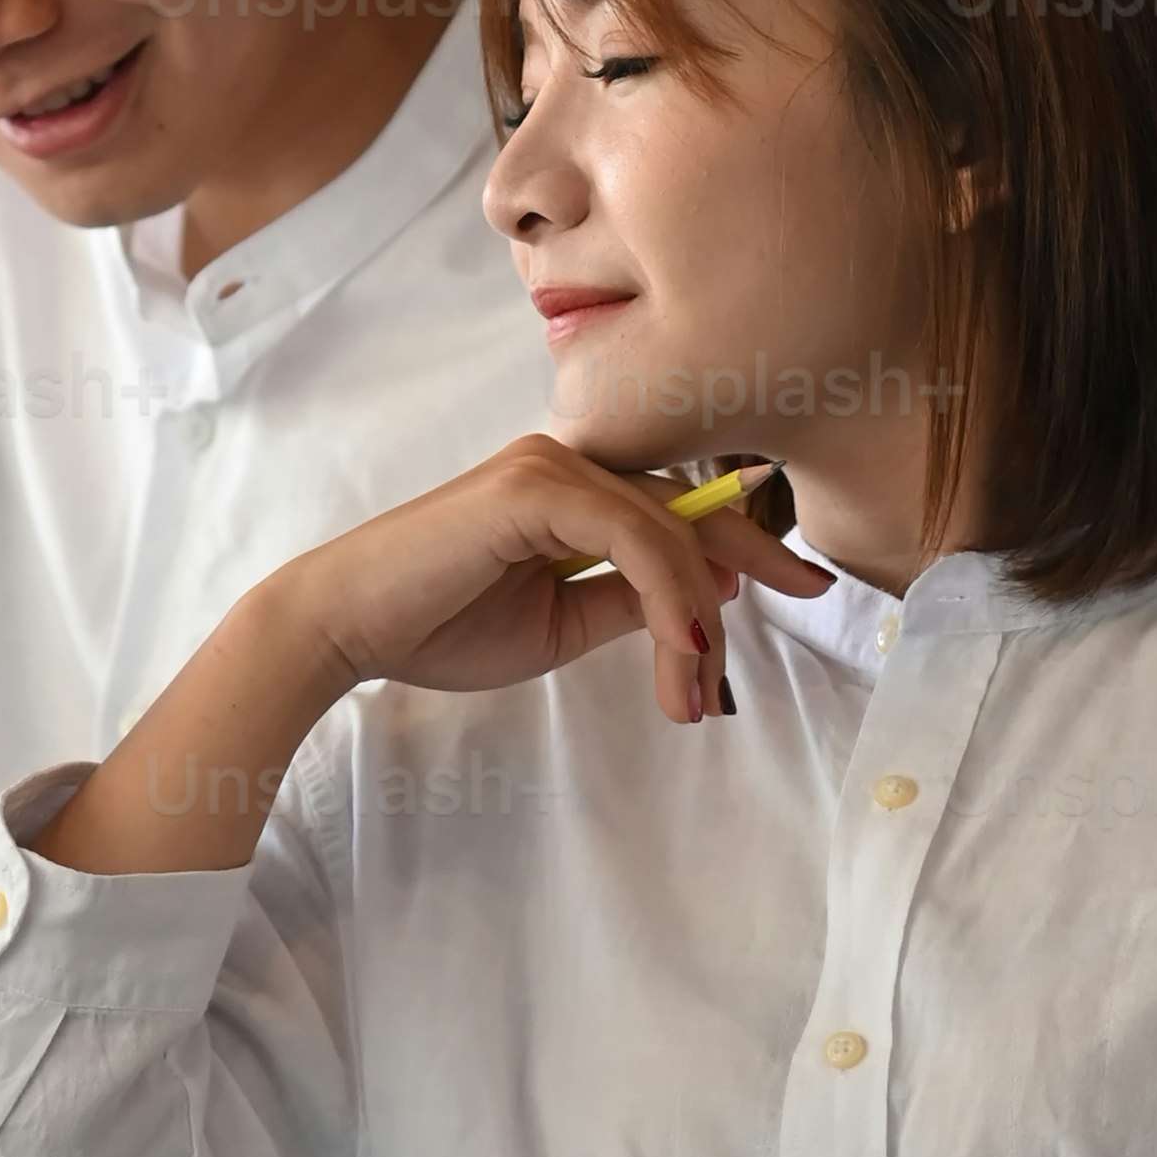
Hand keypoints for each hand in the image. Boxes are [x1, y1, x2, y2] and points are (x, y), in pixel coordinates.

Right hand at [282, 437, 830, 730]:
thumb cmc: (439, 625)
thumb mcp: (562, 622)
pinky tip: (681, 655)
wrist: (348, 626)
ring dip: (695, 624)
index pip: (680, 508)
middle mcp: (567, 460)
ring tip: (691, 696)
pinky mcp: (534, 486)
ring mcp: (550, 465)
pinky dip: (670, 598)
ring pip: (669, 534)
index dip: (750, 546)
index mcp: (573, 486)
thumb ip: (629, 601)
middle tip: (761, 651)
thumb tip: (711, 597)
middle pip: (689, 516)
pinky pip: (635, 538)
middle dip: (742, 587)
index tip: (808, 586)